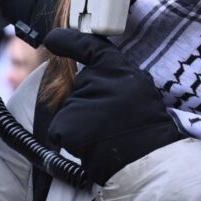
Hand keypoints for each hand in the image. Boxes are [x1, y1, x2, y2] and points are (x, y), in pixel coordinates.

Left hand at [43, 29, 183, 185]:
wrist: (146, 161)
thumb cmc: (146, 130)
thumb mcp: (139, 91)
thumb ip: (115, 80)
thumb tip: (90, 75)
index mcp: (120, 71)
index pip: (91, 47)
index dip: (70, 41)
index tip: (53, 38)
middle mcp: (98, 81)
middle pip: (80, 88)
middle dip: (88, 104)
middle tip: (110, 121)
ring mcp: (80, 102)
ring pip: (70, 110)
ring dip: (81, 124)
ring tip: (105, 135)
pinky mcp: (65, 124)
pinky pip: (59, 130)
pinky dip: (70, 140)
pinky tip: (91, 145)